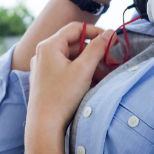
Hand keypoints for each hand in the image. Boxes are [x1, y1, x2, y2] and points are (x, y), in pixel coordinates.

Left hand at [26, 23, 114, 145]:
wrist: (44, 126)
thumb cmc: (62, 97)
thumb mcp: (84, 70)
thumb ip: (97, 48)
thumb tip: (109, 33)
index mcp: (48, 46)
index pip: (75, 28)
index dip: (95, 31)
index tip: (111, 40)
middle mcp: (42, 54)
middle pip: (74, 44)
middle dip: (94, 52)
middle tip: (110, 61)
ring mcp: (42, 68)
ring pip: (71, 58)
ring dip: (89, 64)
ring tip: (104, 75)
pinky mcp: (45, 81)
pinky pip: (65, 70)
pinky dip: (80, 73)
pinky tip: (92, 83)